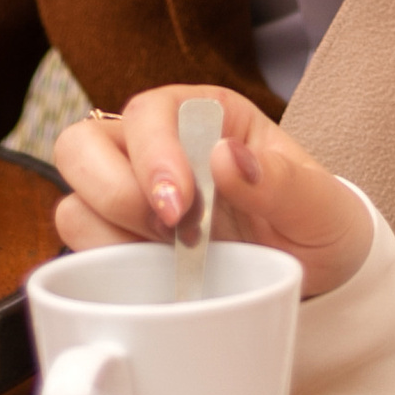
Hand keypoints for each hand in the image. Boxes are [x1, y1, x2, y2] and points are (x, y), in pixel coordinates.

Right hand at [52, 89, 373, 299]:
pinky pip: (81, 251)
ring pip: (74, 198)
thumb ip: (282, 181)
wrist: (318, 283)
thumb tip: (227, 157)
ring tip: (168, 257)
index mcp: (206, 116)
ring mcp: (133, 198)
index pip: (150, 112)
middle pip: (83, 144)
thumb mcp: (320, 206)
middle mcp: (158, 149)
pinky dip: (106, 268)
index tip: (180, 206)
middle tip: (167, 230)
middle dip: (112, 191)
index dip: (152, 154)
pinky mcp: (123, 246)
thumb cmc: (319, 226)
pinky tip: (155, 278)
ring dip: (110, 234)